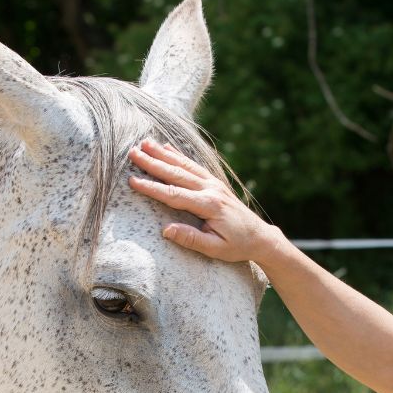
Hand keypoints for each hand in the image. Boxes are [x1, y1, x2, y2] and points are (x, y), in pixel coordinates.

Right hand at [127, 139, 282, 264]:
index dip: (152, 187)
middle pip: (176, 173)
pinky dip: (179, 155)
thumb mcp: (215, 249)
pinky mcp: (214, 182)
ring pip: (184, 165)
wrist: (260, 236)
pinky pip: (194, 165)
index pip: (174, 194)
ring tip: (145, 143)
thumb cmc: (237, 245)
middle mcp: (210, 189)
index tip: (133, 181)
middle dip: (153, 162)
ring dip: (163, 154)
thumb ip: (190, 239)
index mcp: (208, 205)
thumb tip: (166, 230)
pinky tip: (166, 147)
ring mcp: (213, 183)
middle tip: (132, 152)